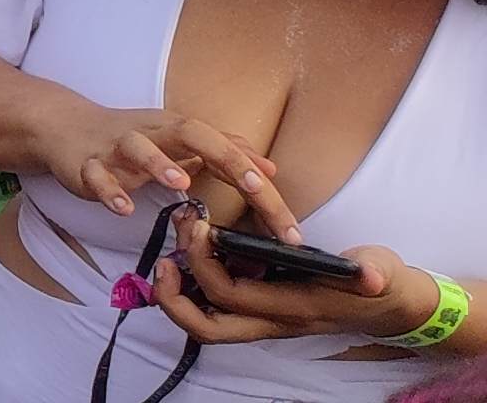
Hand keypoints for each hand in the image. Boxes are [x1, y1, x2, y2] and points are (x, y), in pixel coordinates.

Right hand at [41, 104, 278, 217]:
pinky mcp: (86, 165)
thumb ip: (224, 154)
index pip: (226, 147)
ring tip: (180, 182)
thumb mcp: (180, 142)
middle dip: (227, 157)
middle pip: (193, 135)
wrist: (65, 128)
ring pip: (138, 147)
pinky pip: (96, 175)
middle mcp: (152, 133)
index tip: (285, 214)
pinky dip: (109, 190)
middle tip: (256, 186)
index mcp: (178, 130)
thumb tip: (269, 168)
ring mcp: (116, 148)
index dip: (256, 174)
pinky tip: (123, 207)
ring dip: (159, 163)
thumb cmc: (132, 140)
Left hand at [157, 213, 440, 347]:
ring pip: (207, 324)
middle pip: (206, 328)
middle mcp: (273, 321)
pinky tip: (193, 258)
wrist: (390, 306)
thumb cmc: (379, 283)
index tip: (200, 227)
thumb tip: (370, 276)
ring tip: (170, 256)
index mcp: (294, 307)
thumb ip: (373, 272)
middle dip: (173, 296)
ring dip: (179, 295)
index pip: (230, 295)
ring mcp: (266, 321)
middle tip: (164, 257)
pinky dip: (196, 289)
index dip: (204, 262)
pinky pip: (218, 311)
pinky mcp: (264, 312)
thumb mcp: (381, 271)